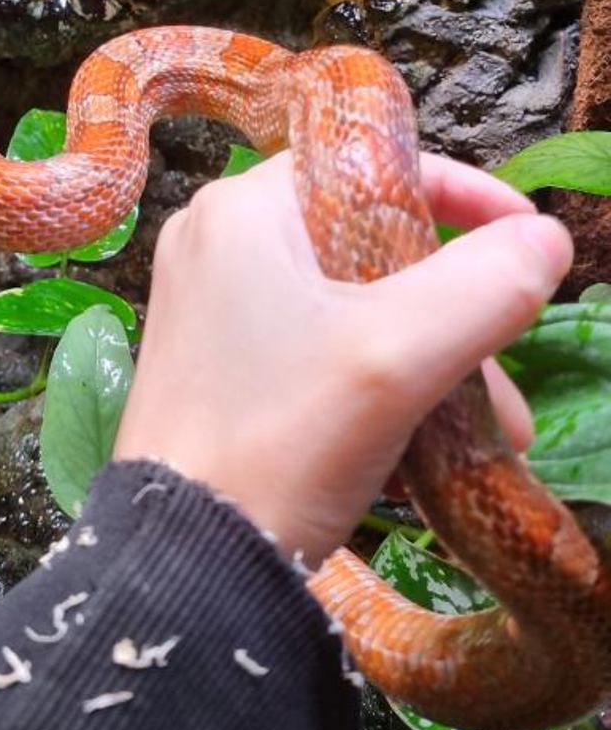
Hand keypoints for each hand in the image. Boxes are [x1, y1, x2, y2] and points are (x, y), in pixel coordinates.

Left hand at [113, 152, 571, 565]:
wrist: (183, 565)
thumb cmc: (282, 438)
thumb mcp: (398, 354)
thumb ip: (484, 285)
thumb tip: (547, 237)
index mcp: (243, 211)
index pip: (368, 164)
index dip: (459, 193)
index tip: (526, 236)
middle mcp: (219, 244)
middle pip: (368, 241)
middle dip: (454, 308)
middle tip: (507, 376)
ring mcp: (213, 308)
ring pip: (352, 305)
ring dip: (431, 357)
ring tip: (495, 432)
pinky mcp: (218, 368)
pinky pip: (319, 349)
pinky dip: (381, 381)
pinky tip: (432, 442)